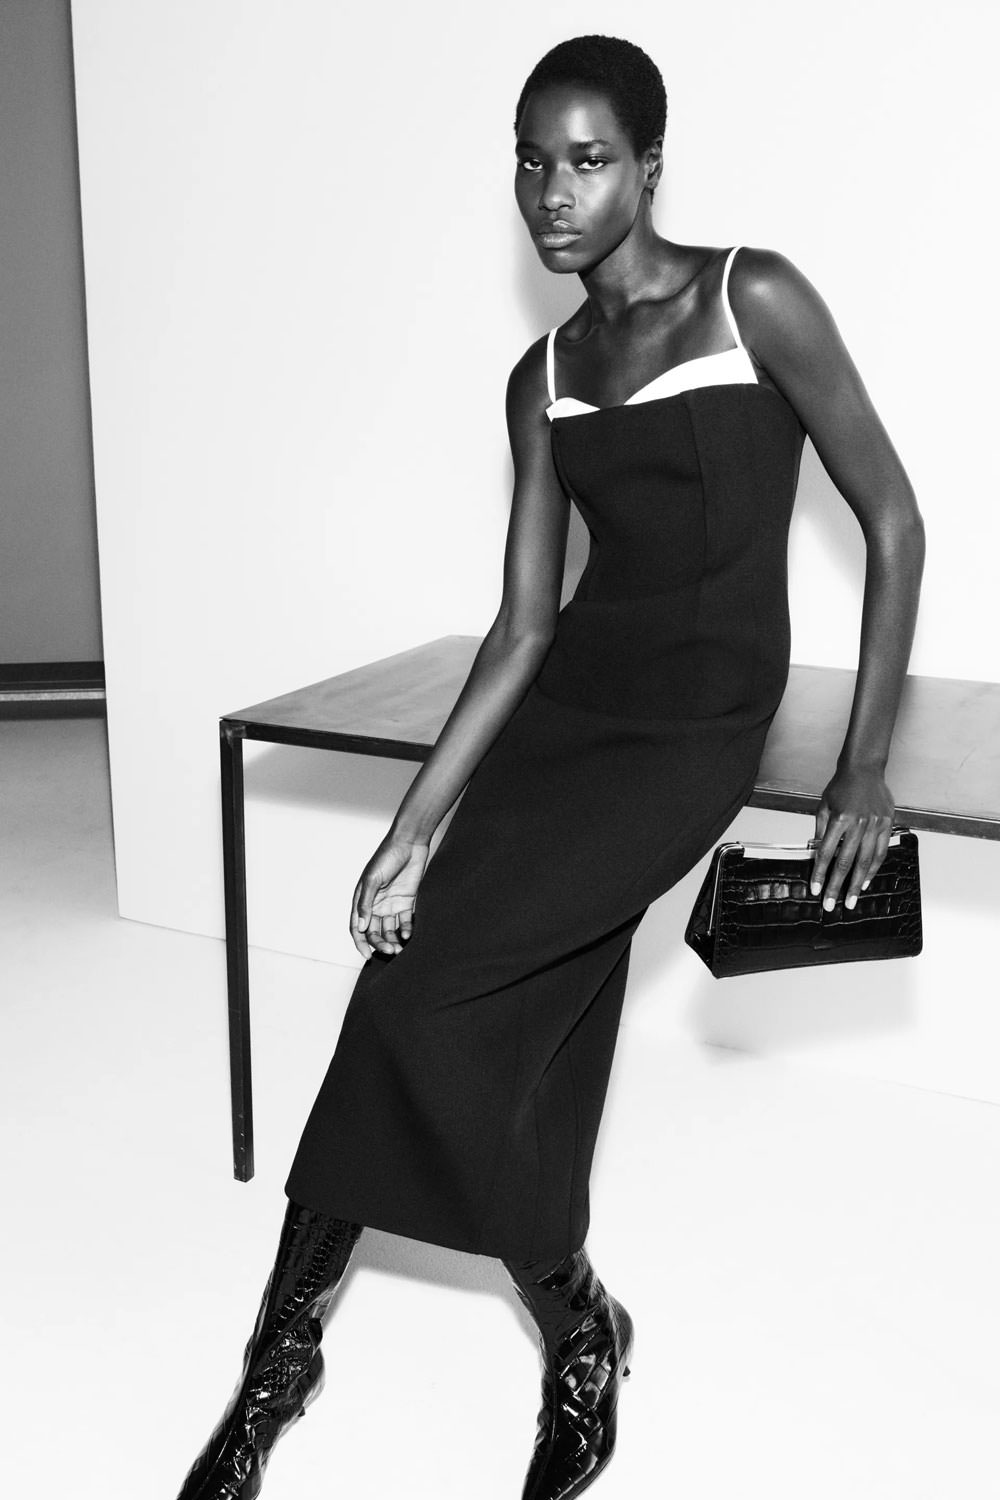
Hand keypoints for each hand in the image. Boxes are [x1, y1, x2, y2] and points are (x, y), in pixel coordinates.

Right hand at [350, 835, 428, 958]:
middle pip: (374, 932)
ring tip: (400, 948)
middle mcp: (376, 905)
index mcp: (362, 900)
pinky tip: (408, 934)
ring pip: (390, 930)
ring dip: (393, 940)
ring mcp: (391, 904)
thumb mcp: (373, 880)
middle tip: (390, 951)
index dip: (361, 943)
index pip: (358, 927)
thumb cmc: (386, 857)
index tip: (367, 956)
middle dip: (380, 944)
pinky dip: (406, 929)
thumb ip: (366, 904)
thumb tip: (361, 927)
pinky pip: (405, 921)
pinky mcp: (407, 902)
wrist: (410, 843)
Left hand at [810, 765, 894, 910]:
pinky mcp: (887, 824)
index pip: (826, 853)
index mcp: (839, 819)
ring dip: (857, 883)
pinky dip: (873, 869)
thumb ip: (820, 831)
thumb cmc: (841, 786)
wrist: (864, 769)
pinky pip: (880, 852)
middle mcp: (858, 824)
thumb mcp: (824, 807)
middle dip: (837, 886)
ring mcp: (875, 825)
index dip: (820, 873)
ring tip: (852, 899)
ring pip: (865, 861)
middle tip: (831, 904)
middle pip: (846, 862)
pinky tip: (866, 881)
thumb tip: (816, 855)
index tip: (815, 889)